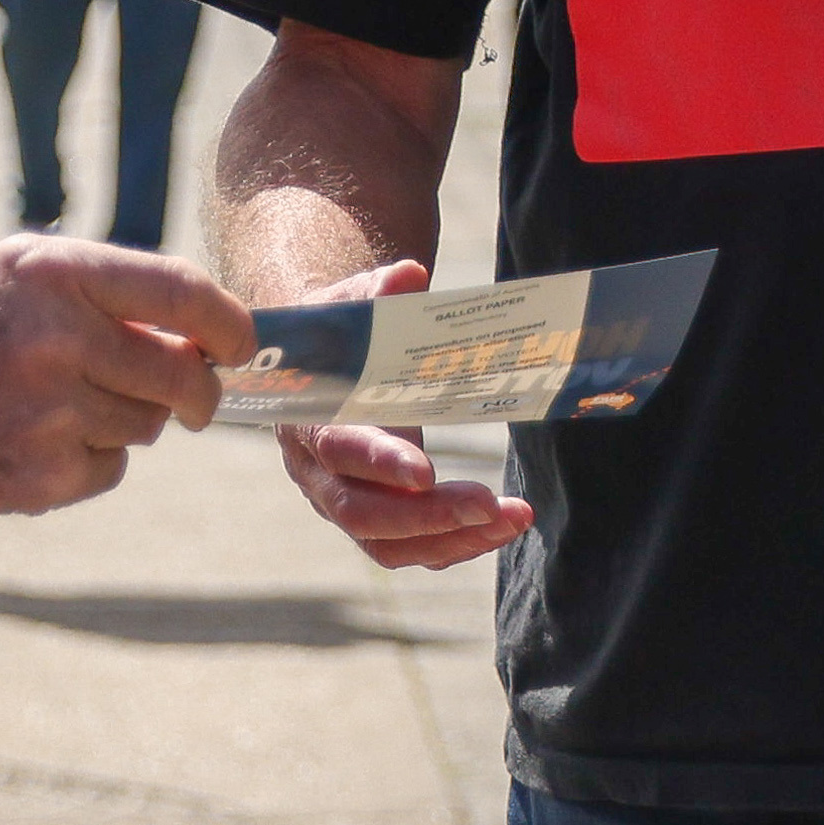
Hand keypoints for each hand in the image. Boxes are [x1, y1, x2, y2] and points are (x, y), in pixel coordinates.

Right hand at [0, 234, 250, 522]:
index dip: (229, 324)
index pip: (183, 293)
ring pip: (147, 427)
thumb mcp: (17, 276)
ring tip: (62, 406)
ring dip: (126, 421)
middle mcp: (54, 338)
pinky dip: (89, 461)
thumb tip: (203, 333)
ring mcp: (47, 411)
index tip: (241, 343)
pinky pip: (109, 469)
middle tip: (193, 399)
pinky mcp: (37, 474)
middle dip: (199, 392)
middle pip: (180, 374)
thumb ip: (106, 289)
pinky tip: (37, 441)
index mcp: (54, 273)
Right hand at [264, 262, 535, 569]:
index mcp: (310, 418)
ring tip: (513, 519)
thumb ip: (377, 291)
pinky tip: (500, 528)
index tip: (426, 473)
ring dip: (452, 540)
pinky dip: (454, 546)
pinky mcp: (369, 520)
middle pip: (363, 514)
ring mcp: (340, 502)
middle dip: (429, 517)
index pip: (339, 451)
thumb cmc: (338, 332)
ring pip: (386, 545)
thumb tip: (409, 275)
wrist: (316, 364)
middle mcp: (317, 472)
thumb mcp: (350, 302)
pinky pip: (407, 549)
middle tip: (491, 505)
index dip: (380, 464)